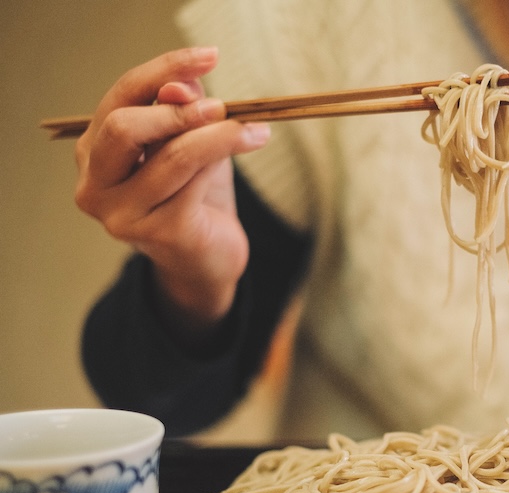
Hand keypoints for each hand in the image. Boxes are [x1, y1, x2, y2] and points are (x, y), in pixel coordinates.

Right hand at [73, 47, 269, 347]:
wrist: (209, 259)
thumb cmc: (195, 195)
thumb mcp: (188, 143)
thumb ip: (181, 111)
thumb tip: (180, 85)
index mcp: (94, 153)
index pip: (120, 97)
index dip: (163, 71)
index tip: (208, 56)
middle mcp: (95, 186)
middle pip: (124, 126)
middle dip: (178, 109)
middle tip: (224, 106)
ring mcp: (124, 215)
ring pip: (173, 155)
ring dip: (219, 134)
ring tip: (254, 128)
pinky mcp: (161, 233)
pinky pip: (197, 181)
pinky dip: (227, 154)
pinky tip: (253, 142)